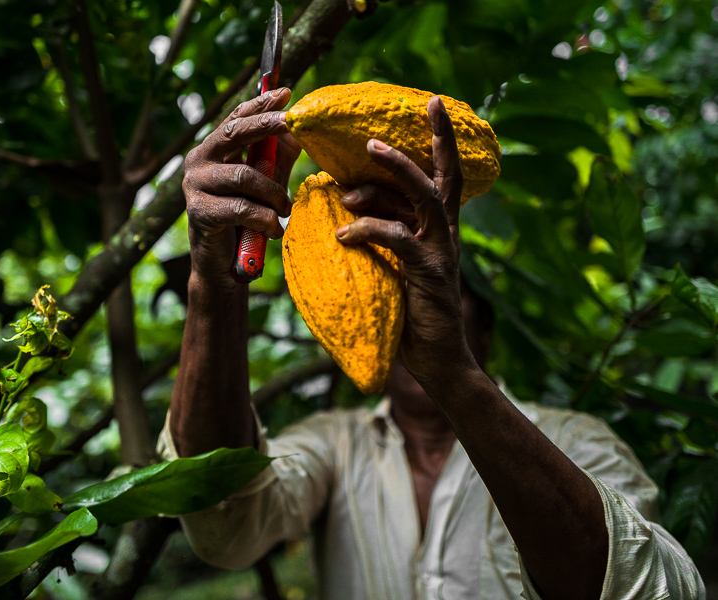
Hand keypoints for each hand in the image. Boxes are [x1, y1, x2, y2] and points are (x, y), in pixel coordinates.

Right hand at [183, 88, 300, 289]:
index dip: (260, 104)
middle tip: (292, 122)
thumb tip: (299, 129)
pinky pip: (242, 207)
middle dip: (266, 125)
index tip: (285, 93)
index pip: (236, 118)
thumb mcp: (266, 183)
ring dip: (273, 193)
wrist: (223, 267)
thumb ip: (277, 157)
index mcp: (213, 150)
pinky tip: (274, 228)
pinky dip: (265, 218)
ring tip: (285, 208)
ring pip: (244, 176)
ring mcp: (195, 186)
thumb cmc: (245, 221)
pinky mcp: (199, 212)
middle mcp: (198, 161)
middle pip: (234, 133)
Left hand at [335, 97, 474, 390]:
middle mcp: (446, 234)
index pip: (444, 176)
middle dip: (427, 142)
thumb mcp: (395, 270)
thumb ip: (383, 240)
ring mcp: (442, 250)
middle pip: (443, 176)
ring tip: (352, 178)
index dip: (440, 141)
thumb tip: (344, 214)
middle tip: (378, 134)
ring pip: (423, 197)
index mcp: (439, 230)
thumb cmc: (411, 315)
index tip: (431, 105)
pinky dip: (368, 229)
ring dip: (389, 178)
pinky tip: (342, 234)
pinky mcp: (430, 271)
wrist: (438, 360)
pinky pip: (397, 238)